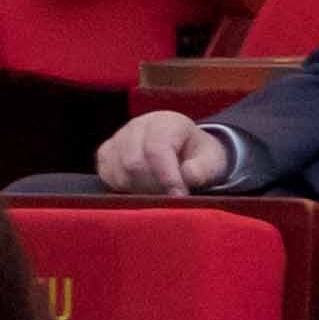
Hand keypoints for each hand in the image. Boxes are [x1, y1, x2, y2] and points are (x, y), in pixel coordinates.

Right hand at [91, 108, 233, 195]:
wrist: (184, 150)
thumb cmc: (198, 156)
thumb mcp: (212, 160)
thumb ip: (203, 169)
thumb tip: (189, 175)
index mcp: (166, 122)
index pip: (157, 149)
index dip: (167, 177)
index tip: (178, 196)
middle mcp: (138, 126)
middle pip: (133, 163)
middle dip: (153, 186)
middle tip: (170, 197)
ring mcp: (118, 138)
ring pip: (118, 171)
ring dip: (138, 190)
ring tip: (159, 193)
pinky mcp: (106, 153)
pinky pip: (106, 175)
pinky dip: (123, 188)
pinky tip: (141, 189)